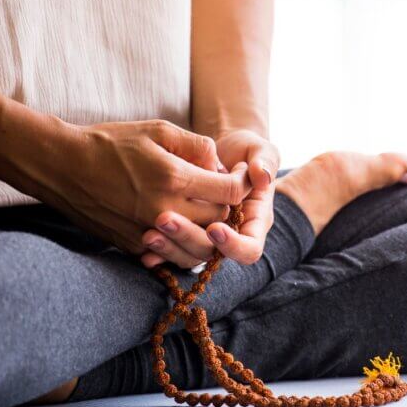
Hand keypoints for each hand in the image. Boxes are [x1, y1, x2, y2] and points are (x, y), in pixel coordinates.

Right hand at [31, 120, 250, 254]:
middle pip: (217, 220)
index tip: (237, 177)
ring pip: (199, 246)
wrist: (62, 166)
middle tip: (216, 191)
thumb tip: (221, 164)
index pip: (229, 193)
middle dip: (224, 206)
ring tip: (202, 212)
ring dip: (207, 231)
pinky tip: (179, 227)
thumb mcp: (158, 130)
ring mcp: (147, 233)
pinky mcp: (133, 246)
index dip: (239, 184)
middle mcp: (164, 210)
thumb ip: (196, 145)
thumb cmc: (110, 143)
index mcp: (174, 178)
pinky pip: (171, 255)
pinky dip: (181, 245)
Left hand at [142, 129, 279, 266]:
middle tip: (165, 219)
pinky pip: (172, 250)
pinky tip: (141, 240)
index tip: (214, 227)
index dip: (232, 244)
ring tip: (148, 231)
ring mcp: (207, 238)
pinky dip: (156, 250)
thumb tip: (261, 175)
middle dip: (188, 239)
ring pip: (189, 256)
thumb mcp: (260, 150)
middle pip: (212, 254)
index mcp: (254, 222)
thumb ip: (265, 161)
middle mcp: (231, 236)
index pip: (249, 249)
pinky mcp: (188, 233)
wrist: (223, 154)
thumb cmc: (246, 151)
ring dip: (168, 247)